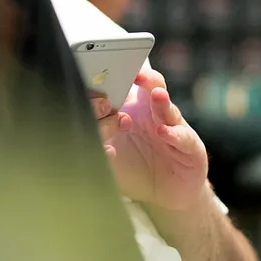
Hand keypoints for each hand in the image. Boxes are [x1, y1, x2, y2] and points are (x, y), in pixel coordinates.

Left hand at [106, 67, 210, 210]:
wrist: (165, 192)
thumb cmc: (135, 167)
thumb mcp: (109, 153)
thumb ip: (95, 140)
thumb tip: (70, 128)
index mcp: (134, 110)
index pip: (128, 86)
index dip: (120, 75)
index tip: (106, 68)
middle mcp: (155, 114)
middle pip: (153, 88)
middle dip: (146, 78)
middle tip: (137, 74)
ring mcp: (174, 128)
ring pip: (169, 109)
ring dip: (162, 101)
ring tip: (156, 94)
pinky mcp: (190, 146)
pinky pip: (183, 137)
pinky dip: (173, 134)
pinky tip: (163, 132)